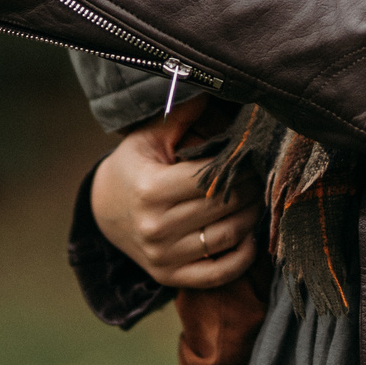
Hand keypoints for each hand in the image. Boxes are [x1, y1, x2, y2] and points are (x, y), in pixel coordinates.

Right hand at [91, 119, 259, 289]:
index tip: (250, 155)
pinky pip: (219, 273)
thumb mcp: (148, 137)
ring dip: (252, 216)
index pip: (210, 178)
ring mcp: (163, 256)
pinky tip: (250, 236)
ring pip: (228, 237)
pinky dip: (243, 257)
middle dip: (250, 188)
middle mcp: (155, 227)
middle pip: (223, 206)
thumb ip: (180, 114)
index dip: (237, 166)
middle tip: (260, 174)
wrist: (105, 210)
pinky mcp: (170, 277)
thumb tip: (212, 87)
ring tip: (256, 198)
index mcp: (151, 189)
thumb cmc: (134, 167)